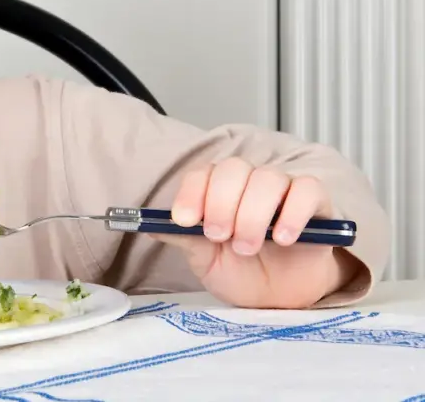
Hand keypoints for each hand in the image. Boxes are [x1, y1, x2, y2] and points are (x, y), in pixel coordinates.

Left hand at [155, 158, 357, 308]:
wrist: (280, 298)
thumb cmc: (241, 273)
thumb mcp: (204, 260)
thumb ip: (183, 238)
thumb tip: (149, 225)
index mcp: (218, 191)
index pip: (203, 174)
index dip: (192, 194)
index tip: (185, 221)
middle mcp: (250, 183)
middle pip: (234, 169)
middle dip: (221, 204)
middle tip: (218, 236)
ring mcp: (284, 191)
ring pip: (268, 178)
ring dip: (253, 213)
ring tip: (247, 246)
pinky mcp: (317, 205)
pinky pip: (308, 190)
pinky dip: (293, 211)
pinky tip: (283, 238)